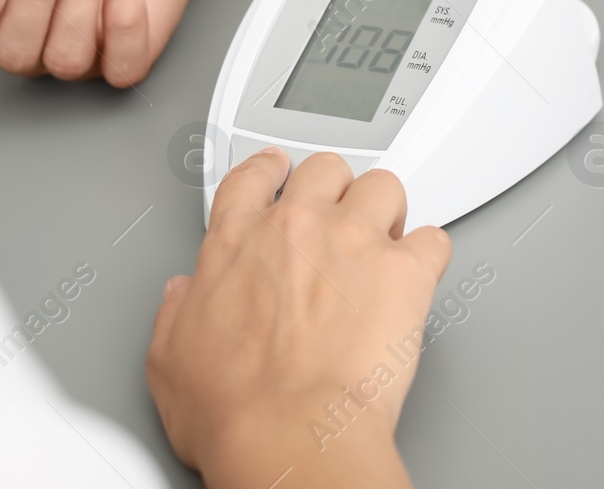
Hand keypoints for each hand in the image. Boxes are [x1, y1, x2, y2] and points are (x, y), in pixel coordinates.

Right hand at [147, 150, 450, 488]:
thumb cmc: (235, 408)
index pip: (253, 176)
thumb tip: (182, 296)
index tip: (277, 170)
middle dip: (333, 190)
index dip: (269, 169)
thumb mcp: (170, 358)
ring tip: (384, 242)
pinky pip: (434, 240)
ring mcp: (354, 242)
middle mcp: (296, 227)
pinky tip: (420, 275)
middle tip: (338, 220)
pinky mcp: (404, 272)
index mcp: (237, 242)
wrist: (289, 434)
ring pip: (383, 187)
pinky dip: (429, 255)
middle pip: (325, 170)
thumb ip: (177, 313)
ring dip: (384, 212)